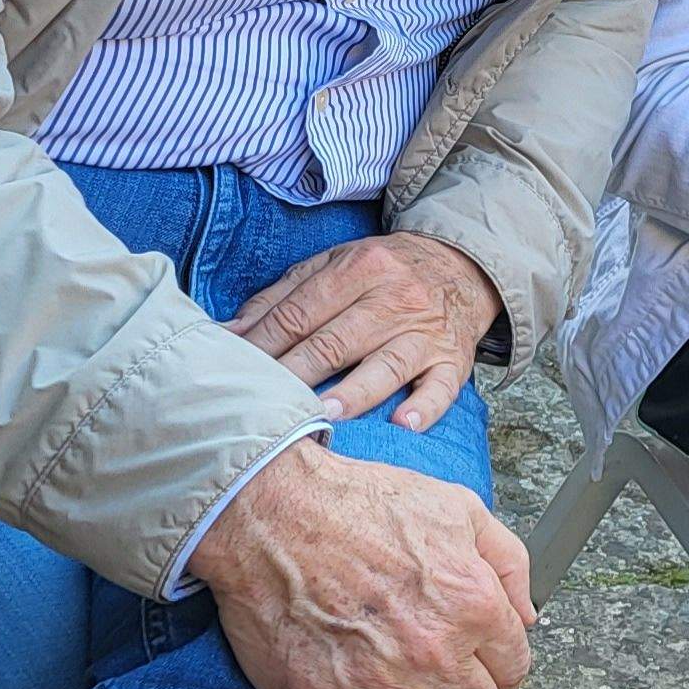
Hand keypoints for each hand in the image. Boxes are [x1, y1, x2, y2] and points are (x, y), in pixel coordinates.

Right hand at [191, 439, 535, 688]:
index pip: (515, 666)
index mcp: (472, 602)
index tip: (486, 671)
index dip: (503, 670)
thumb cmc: (354, 506)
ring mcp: (386, 687)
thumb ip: (508, 561)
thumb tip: (527, 612)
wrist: (272, 517)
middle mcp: (436, 652)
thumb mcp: (457, 508)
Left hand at [231, 234, 500, 425]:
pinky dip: (426, 405)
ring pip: (386, 364)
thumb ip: (281, 297)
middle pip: (335, 341)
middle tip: (261, 404)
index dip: (262, 345)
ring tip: (324, 413)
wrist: (463, 265)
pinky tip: (405, 423)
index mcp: (360, 268)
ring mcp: (426, 331)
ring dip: (355, 390)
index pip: (300, 312)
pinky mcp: (453, 359)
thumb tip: (226, 334)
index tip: (231, 372)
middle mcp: (394, 298)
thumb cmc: (384, 271)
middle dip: (295, 373)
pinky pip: (442, 385)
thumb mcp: (334, 265)